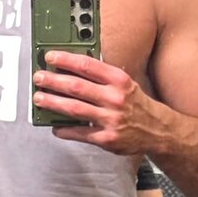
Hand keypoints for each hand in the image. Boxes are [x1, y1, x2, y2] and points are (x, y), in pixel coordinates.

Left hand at [32, 51, 159, 153]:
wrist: (159, 131)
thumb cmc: (137, 105)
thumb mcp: (125, 84)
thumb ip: (102, 77)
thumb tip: (73, 67)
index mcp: (119, 80)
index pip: (87, 65)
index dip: (66, 60)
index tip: (50, 57)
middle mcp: (115, 98)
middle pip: (77, 86)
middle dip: (53, 81)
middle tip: (39, 78)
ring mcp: (111, 119)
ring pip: (74, 109)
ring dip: (53, 102)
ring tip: (39, 98)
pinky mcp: (107, 139)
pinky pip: (80, 133)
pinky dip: (64, 130)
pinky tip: (54, 127)